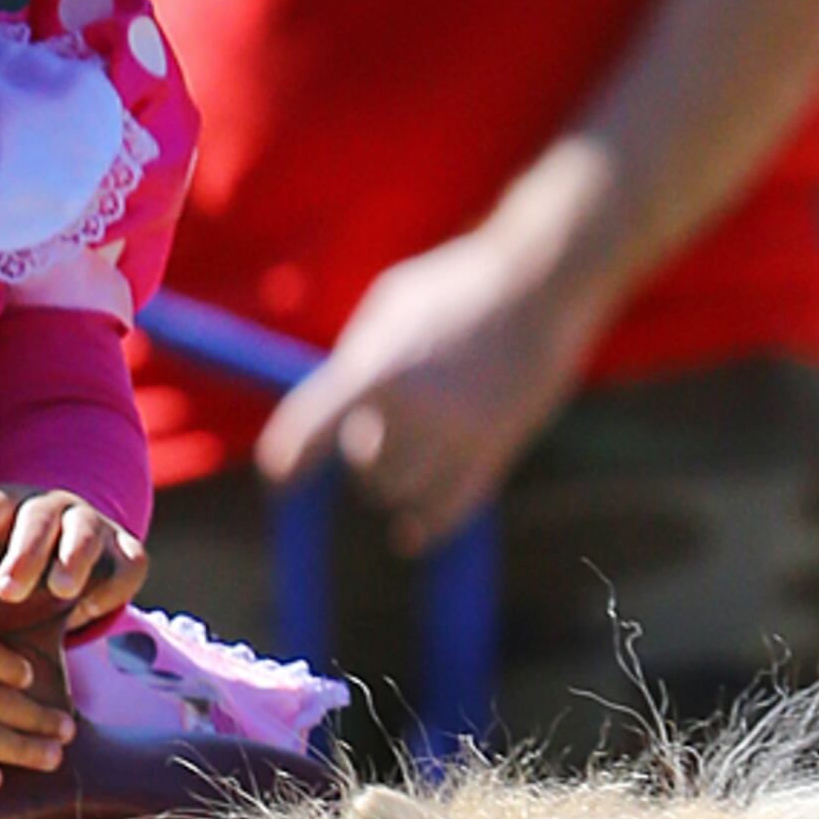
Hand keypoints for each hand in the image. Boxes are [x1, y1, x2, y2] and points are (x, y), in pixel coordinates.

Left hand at [0, 482, 143, 640]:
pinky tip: (88, 611)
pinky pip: (129, 561)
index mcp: (1, 506)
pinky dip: (113, 585)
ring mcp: (89, 526)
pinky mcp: (125, 551)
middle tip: (6, 593)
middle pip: (36, 518)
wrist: (49, 575)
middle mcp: (47, 507)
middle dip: (23, 554)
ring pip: (85, 531)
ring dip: (73, 559)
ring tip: (61, 592)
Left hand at [253, 214, 597, 547]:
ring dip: (394, 483)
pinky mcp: (494, 450)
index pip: (316, 422)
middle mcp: (413, 407)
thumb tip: (338, 400)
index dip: (290, 451)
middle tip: (374, 433)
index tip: (278, 474)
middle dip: (363, 453)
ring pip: (403, 491)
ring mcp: (456, 433)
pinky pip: (451, 509)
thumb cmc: (459, 284)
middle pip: (364, 462)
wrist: (540, 284)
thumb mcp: (393, 302)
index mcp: (377, 366)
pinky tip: (412, 534)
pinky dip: (427, 526)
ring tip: (400, 465)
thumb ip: (360, 352)